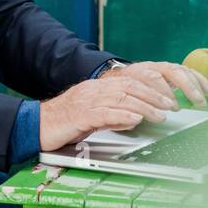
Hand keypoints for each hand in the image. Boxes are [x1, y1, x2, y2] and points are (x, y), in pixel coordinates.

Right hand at [38, 61, 207, 153]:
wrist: (35, 125)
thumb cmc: (63, 123)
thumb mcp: (92, 118)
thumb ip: (113, 116)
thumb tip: (134, 117)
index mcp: (97, 89)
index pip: (130, 82)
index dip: (151, 88)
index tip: (168, 96)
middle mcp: (94, 90)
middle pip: (130, 87)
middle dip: (154, 95)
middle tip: (171, 105)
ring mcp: (87, 101)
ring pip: (122, 98)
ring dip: (145, 106)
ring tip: (161, 114)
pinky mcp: (81, 115)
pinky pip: (106, 112)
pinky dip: (124, 115)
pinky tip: (137, 118)